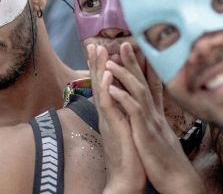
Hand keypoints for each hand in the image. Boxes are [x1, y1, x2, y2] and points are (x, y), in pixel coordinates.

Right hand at [87, 44, 146, 192]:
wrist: (127, 180)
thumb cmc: (130, 157)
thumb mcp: (127, 131)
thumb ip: (123, 115)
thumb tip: (124, 103)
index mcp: (112, 114)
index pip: (105, 85)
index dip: (102, 67)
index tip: (101, 48)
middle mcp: (107, 114)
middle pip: (99, 83)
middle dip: (96, 62)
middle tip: (93, 42)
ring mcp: (109, 120)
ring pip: (101, 90)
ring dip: (99, 68)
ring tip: (98, 49)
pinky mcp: (113, 128)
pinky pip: (109, 106)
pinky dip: (107, 89)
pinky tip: (107, 75)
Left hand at [104, 43, 204, 193]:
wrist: (178, 182)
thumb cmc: (167, 163)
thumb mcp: (159, 138)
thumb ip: (154, 125)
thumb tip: (150, 118)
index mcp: (156, 116)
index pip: (149, 86)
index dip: (142, 68)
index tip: (134, 53)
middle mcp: (155, 114)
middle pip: (144, 82)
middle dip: (133, 62)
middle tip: (123, 43)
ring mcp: (152, 122)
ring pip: (139, 92)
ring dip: (125, 74)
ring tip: (111, 60)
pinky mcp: (147, 133)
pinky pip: (134, 111)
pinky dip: (123, 97)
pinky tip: (112, 88)